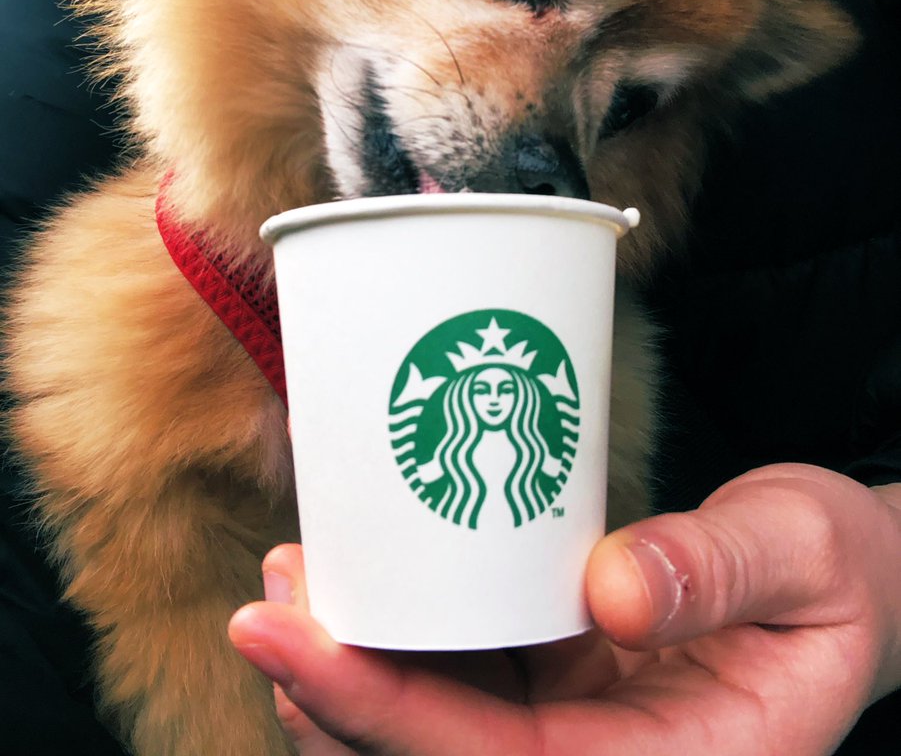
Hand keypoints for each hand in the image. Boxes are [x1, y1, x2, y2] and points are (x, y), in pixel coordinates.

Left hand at [229, 464, 900, 754]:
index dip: (378, 713)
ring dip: (349, 663)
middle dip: (332, 694)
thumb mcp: (808, 552)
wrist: (850, 582)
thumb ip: (722, 571)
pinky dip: (402, 632)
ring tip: (291, 578)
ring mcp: (578, 727)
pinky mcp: (562, 681)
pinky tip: (361, 575)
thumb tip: (613, 590)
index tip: (289, 641)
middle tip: (267, 602)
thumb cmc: (839, 574)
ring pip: (437, 721)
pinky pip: (465, 672)